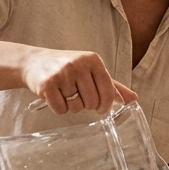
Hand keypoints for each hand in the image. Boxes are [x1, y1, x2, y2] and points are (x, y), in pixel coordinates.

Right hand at [21, 47, 137, 115]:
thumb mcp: (92, 71)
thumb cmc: (67, 68)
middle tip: (77, 96)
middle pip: (92, 102)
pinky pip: (61, 109)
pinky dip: (58, 108)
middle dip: (85, 105)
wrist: (35, 62)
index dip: (105, 105)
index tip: (100, 108)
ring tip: (65, 93)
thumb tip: (133, 99)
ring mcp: (62, 74)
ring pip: (76, 107)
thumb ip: (112, 86)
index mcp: (93, 60)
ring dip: (71, 106)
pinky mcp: (47, 84)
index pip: (108, 91)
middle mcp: (79, 64)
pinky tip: (55, 96)